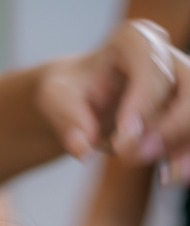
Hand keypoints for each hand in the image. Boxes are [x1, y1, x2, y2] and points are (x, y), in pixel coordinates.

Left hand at [37, 19, 189, 167]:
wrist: (80, 101)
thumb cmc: (70, 92)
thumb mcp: (55, 97)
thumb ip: (66, 117)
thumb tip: (82, 148)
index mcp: (136, 42)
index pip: (150, 65)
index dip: (144, 102)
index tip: (125, 140)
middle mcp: (165, 58)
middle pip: (187, 85)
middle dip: (170, 126)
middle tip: (134, 158)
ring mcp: (179, 85)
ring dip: (182, 145)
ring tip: (165, 177)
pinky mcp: (181, 112)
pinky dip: (184, 157)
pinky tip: (169, 177)